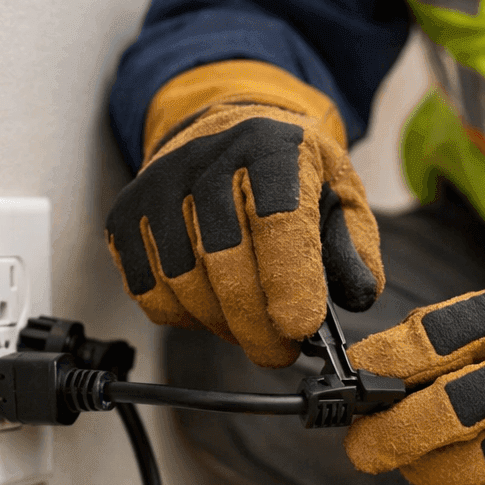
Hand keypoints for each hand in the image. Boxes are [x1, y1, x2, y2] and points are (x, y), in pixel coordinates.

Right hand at [105, 70, 381, 367]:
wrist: (226, 133)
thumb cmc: (290, 174)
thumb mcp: (340, 196)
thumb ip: (355, 248)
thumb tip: (358, 296)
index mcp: (272, 148)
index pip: (277, 218)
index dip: (289, 279)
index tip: (300, 327)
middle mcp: (208, 160)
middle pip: (224, 257)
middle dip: (256, 322)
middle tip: (279, 351)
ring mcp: (158, 188)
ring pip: (183, 281)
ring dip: (222, 323)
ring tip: (252, 327)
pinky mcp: (126, 217)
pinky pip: (148, 290)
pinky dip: (184, 317)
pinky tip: (213, 307)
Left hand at [344, 260, 484, 484]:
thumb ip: (455, 336)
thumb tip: (374, 378)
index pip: (430, 342)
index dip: (380, 368)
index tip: (354, 384)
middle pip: (444, 413)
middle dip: (387, 437)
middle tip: (361, 448)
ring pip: (472, 465)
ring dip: (428, 470)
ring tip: (414, 462)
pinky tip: (466, 480)